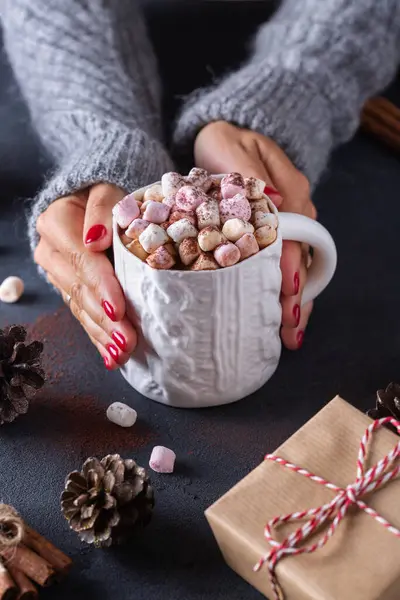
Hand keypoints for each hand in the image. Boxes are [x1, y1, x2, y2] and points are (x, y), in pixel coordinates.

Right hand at [34, 183, 136, 369]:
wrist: (94, 203)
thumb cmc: (107, 196)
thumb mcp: (108, 191)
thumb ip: (103, 210)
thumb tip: (95, 240)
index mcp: (56, 222)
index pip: (80, 258)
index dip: (100, 284)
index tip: (118, 307)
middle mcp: (51, 251)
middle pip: (79, 288)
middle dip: (104, 317)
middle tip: (126, 340)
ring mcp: (57, 274)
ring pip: (79, 306)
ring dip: (102, 332)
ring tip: (123, 353)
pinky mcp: (68, 289)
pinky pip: (82, 314)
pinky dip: (98, 335)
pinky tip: (112, 356)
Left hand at [195, 121, 316, 349]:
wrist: (221, 140)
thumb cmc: (222, 145)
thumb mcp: (230, 149)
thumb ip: (248, 172)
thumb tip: (273, 200)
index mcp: (287, 191)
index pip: (291, 237)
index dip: (288, 268)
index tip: (286, 296)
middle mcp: (294, 211)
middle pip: (300, 259)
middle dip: (296, 296)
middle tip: (288, 329)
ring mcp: (288, 223)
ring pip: (296, 267)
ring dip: (293, 300)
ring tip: (288, 334)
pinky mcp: (274, 234)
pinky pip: (283, 265)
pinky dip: (281, 291)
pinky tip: (278, 316)